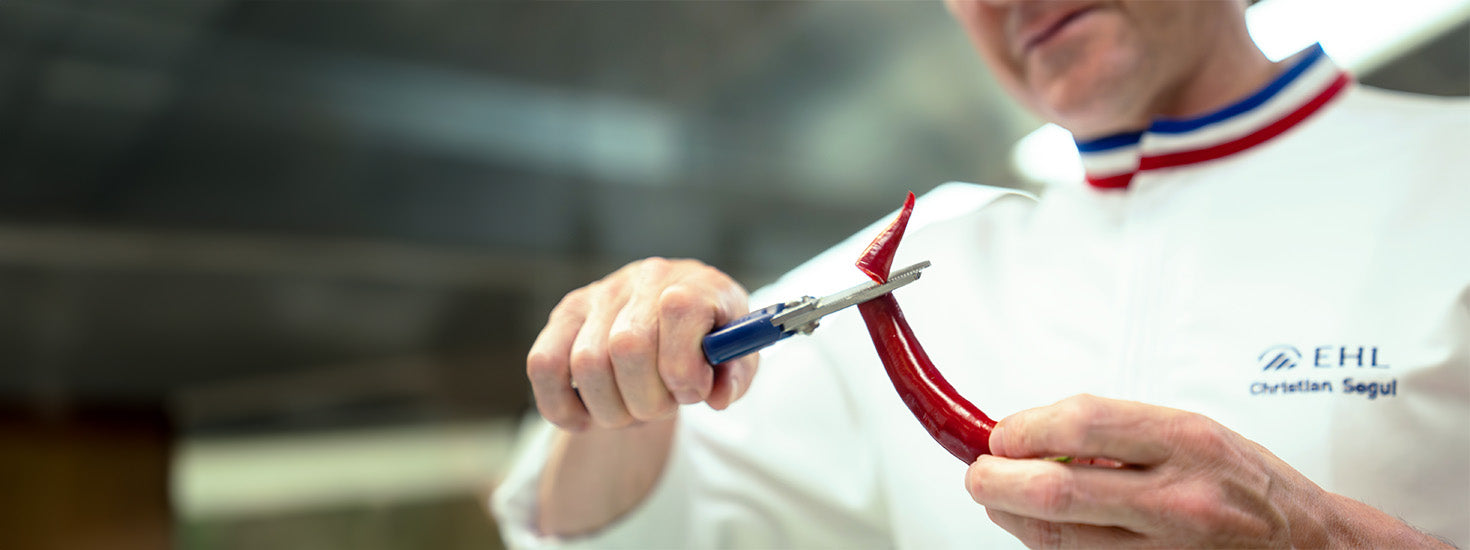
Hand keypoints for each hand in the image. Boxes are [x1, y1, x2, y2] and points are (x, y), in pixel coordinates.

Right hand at [526, 257, 756, 430]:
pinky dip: (561, 406)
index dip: (683, 368)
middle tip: (662, 407)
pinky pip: (542, 365)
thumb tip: (716, 395)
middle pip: (627, 348)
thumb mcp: (737, 358)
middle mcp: (644, 279)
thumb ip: (736, 376)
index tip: (692, 392)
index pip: (679, 311)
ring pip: (586, 364)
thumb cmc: (710, 343)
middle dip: (647, 400)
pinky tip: (587, 418)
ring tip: (632, 410)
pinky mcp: (564, 315)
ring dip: (611, 409)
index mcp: (695, 282)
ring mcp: (598, 294)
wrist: (676, 319)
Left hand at [965, 394, 1333, 547]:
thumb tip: (1037, 435)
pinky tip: (1046, 531)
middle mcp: (1178, 500)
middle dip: (996, 480)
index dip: (1024, 428)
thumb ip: (1119, 432)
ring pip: (1058, 541)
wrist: (1315, 548)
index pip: (1081, 423)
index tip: (1003, 434)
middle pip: (1055, 491)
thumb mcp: (1194, 433)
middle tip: (980, 473)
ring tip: (1005, 501)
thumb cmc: (1250, 487)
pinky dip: (1049, 548)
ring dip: (1014, 519)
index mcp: (1187, 443)